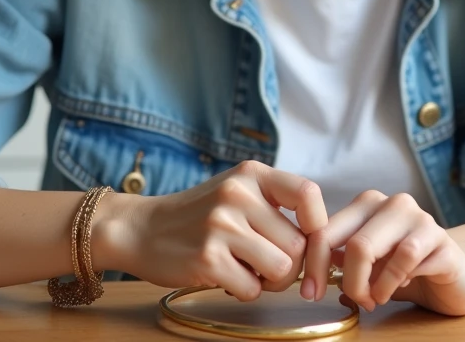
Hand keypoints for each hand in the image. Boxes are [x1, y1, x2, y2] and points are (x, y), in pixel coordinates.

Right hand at [99, 161, 328, 300]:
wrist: (140, 229)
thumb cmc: (198, 216)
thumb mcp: (237, 192)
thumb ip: (276, 206)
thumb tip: (323, 244)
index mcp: (251, 174)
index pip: (308, 193)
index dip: (320, 225)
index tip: (311, 243)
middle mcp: (238, 194)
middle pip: (298, 244)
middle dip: (290, 266)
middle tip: (265, 266)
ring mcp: (221, 226)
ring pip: (281, 269)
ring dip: (269, 281)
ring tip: (246, 270)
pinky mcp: (207, 259)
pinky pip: (252, 289)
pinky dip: (244, 291)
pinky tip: (224, 276)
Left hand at [306, 190, 464, 315]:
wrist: (457, 277)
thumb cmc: (405, 270)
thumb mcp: (368, 264)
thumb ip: (340, 259)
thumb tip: (309, 272)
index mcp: (367, 204)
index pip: (325, 230)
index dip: (312, 265)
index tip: (309, 293)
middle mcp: (392, 203)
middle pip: (349, 243)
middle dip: (345, 281)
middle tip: (355, 301)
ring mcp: (419, 218)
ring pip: (369, 248)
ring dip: (368, 285)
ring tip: (375, 299)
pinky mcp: (441, 239)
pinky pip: (406, 259)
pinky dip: (393, 282)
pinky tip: (399, 288)